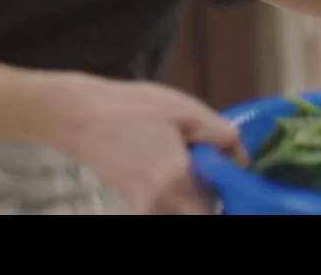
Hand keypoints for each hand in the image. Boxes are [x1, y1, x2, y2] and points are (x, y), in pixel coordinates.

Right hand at [38, 74, 244, 213]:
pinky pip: (165, 209)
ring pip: (182, 212)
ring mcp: (144, 207)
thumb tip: (241, 159)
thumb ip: (221, 136)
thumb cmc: (132, 109)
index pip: (217, 206)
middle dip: (212, 196)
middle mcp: (161, 203)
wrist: (79, 117)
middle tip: (214, 168)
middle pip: (201, 212)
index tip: (231, 169)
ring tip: (192, 165)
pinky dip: (176, 196)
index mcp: (178, 179)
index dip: (230, 189)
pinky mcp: (132, 204)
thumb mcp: (185, 110)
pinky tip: (171, 166)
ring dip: (194, 197)